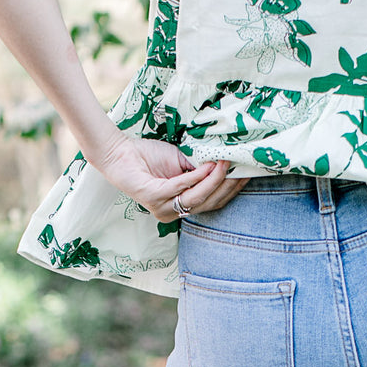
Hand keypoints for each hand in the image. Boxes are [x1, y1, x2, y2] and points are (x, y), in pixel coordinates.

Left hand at [92, 133, 249, 221]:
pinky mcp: (152, 197)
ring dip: (214, 179)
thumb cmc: (148, 157)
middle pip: (209, 203)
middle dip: (227, 185)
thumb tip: (223, 165)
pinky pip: (180, 188)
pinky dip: (196, 176)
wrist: (119, 153)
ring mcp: (162, 208)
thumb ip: (199, 169)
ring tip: (226, 162)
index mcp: (180, 207)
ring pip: (197, 197)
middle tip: (242, 168)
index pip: (213, 203)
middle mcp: (172, 213)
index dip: (231, 190)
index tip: (247, 175)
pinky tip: (208, 165)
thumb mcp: (181, 162)